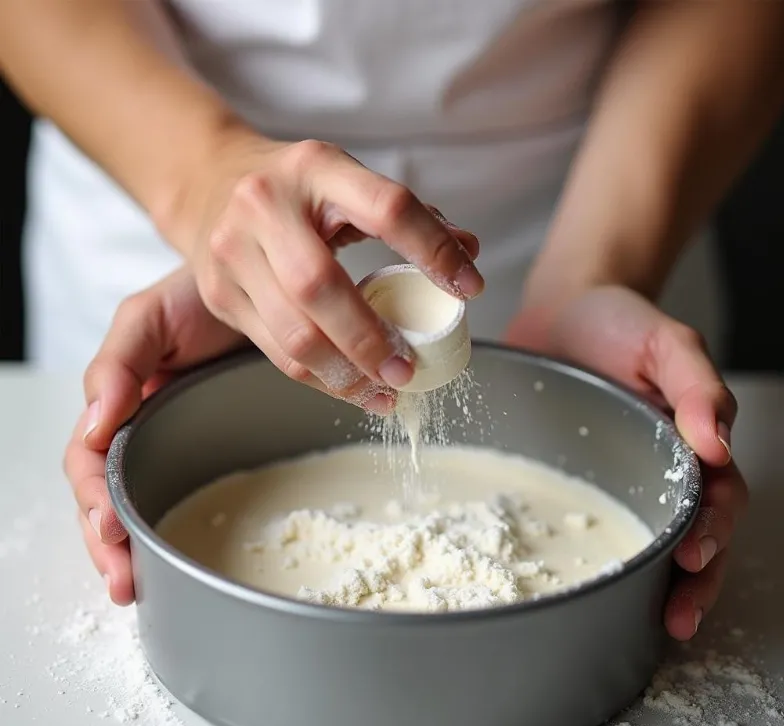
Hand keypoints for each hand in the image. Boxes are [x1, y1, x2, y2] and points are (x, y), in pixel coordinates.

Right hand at [63, 267, 247, 604]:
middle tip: (123, 582)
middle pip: (107, 499)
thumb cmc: (193, 298)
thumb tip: (95, 424)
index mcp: (115, 405)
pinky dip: (176, 525)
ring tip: (138, 586)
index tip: (110, 528)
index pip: (88, 464)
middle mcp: (139, 431)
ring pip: (141, 505)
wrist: (247, 283)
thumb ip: (116, 365)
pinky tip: (179, 556)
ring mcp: (175, 443)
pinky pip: (187, 491)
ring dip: (134, 550)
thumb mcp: (147, 319)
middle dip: (107, 544)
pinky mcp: (212, 447)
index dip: (94, 499)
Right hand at [178, 134, 481, 406]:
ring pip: (294, 333)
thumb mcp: (348, 180)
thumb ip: (409, 214)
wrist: (207, 180)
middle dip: (369, 339)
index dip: (433, 251)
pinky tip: (351, 388)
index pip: (386, 207)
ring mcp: (234, 252)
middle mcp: (266, 206)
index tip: (469, 288)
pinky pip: (276, 352)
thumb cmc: (295, 187)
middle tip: (406, 370)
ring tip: (384, 392)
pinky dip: (320, 379)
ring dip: (345, 374)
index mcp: (316, 168)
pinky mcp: (221, 294)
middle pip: (320, 286)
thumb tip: (468, 254)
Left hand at [506, 285, 747, 640]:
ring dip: (650, 582)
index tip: (693, 558)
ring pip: (643, 537)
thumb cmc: (618, 322)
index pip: (717, 501)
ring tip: (639, 617)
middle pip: (691, 536)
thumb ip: (696, 387)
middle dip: (693, 582)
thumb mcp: (666, 343)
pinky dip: (595, 549)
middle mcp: (658, 467)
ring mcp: (616, 476)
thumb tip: (717, 442)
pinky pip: (588, 519)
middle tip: (677, 615)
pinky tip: (580, 575)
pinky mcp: (574, 476)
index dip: (712, 534)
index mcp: (691, 441)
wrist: (561, 310)